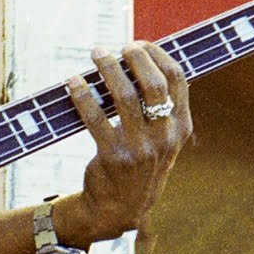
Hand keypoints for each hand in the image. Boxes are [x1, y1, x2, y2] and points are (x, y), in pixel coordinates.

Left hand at [59, 41, 192, 245]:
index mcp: (180, 128)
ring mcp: (140, 148)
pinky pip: (95, 119)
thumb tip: (143, 61)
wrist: (119, 209)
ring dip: (108, 70)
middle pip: (153, 84)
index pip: (177, 80)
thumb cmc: (139, 165)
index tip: (139, 44)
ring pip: (125, 97)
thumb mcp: (162, 141)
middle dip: (134, 58)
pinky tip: (73, 83)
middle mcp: (164, 137)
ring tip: (96, 54)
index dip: (158, 56)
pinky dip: (83, 96)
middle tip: (115, 47)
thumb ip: (161, 108)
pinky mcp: (113, 157)